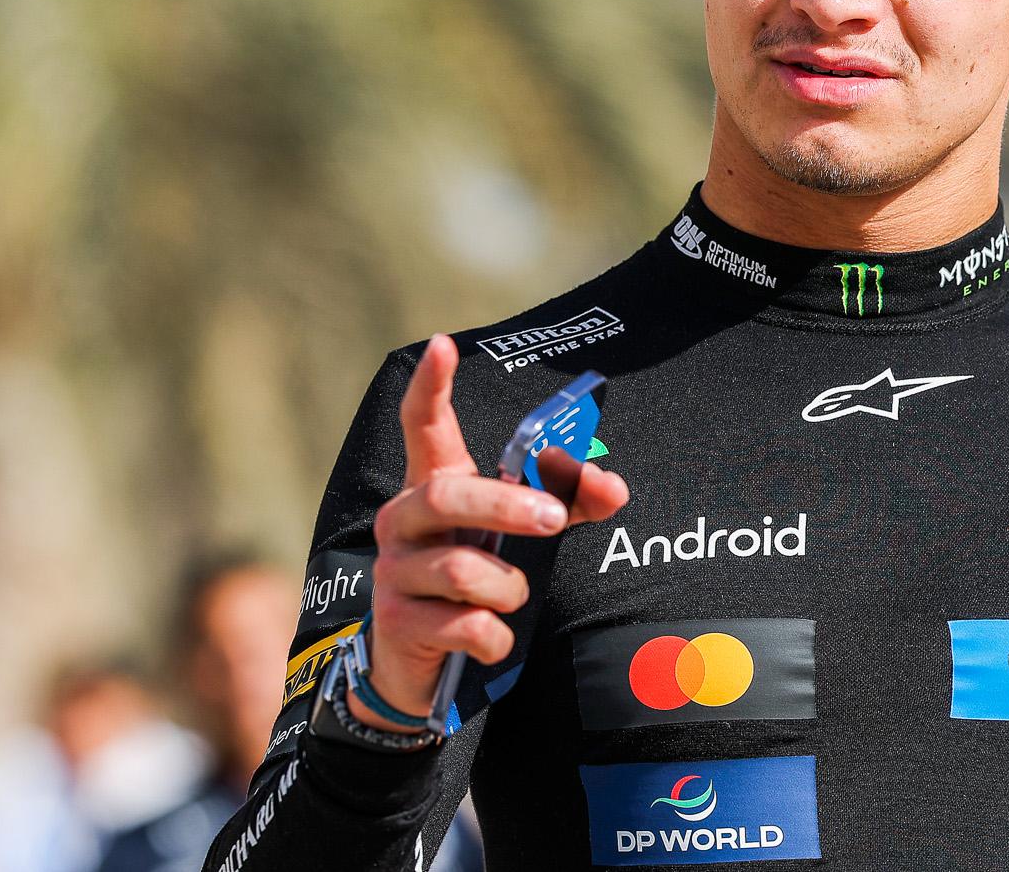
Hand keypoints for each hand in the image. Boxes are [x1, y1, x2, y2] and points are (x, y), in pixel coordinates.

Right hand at [354, 334, 627, 731]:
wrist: (415, 662)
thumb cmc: (476, 579)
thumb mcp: (518, 537)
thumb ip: (567, 504)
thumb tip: (614, 486)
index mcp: (432, 487)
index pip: (422, 426)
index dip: (431, 386)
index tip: (443, 345)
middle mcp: (402, 520)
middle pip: (446, 494)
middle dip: (506, 505)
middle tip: (554, 519)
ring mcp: (394, 571)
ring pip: (463, 569)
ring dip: (509, 589)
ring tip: (512, 599)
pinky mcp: (397, 621)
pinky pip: (464, 624)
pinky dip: (494, 637)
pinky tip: (491, 639)